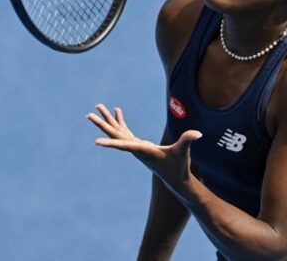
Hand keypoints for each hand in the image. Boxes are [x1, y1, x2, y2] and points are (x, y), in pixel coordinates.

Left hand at [86, 103, 202, 187]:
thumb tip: (197, 133)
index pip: (123, 145)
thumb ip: (188, 141)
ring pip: (118, 131)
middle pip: (115, 135)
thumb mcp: (184, 153)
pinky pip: (125, 131)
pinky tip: (116, 111)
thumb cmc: (179, 167)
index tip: (95, 142)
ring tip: (98, 107)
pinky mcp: (139, 145)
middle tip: (89, 115)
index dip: (110, 143)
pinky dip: (120, 121)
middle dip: (102, 124)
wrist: (176, 180)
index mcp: (143, 151)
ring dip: (108, 120)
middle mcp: (136, 149)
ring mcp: (136, 147)